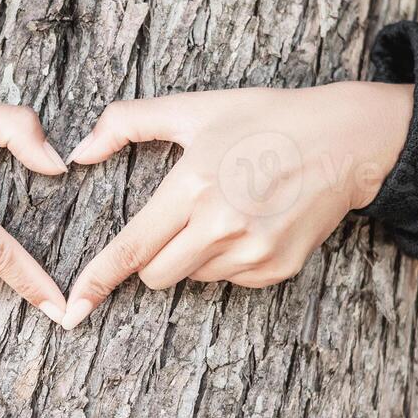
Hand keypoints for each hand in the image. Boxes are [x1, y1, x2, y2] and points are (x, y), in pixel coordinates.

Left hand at [61, 83, 413, 327]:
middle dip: (153, 257)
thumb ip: (127, 123)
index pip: (132, 247)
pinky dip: (227, 260)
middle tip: (179, 219)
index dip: (98, 279)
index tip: (74, 307)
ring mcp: (253, 252)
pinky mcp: (277, 268)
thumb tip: (77, 152)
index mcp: (193, 184)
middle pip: (157, 275)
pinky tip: (251, 223)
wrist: (343, 141)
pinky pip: (229, 280)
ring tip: (226, 210)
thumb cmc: (264, 120)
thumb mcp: (194, 109)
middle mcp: (221, 225)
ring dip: (193, 256)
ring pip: (193, 278)